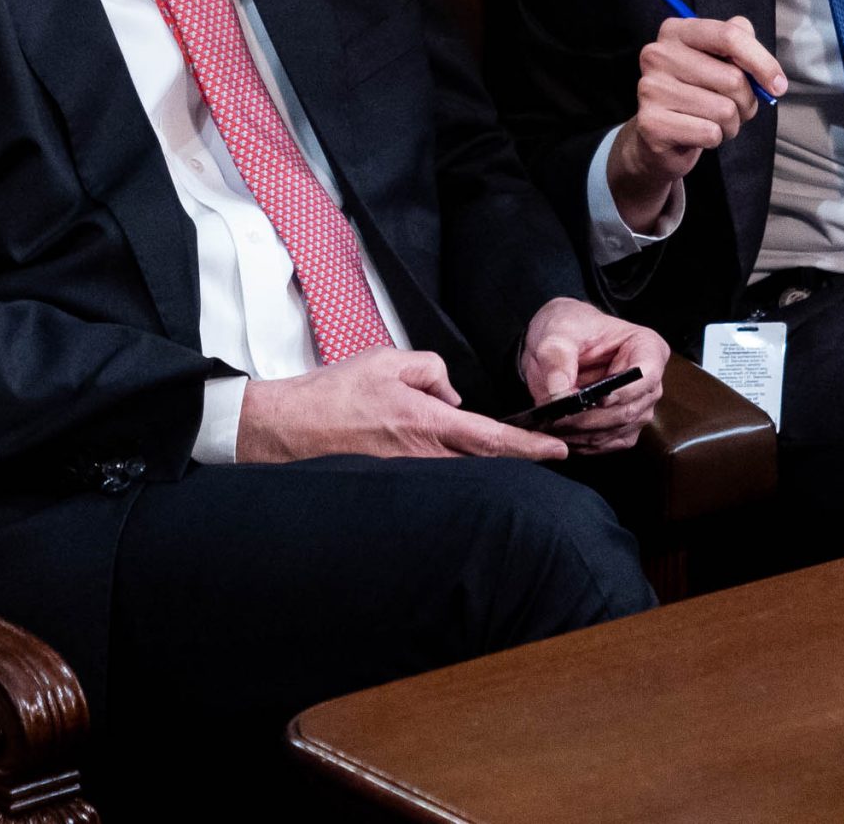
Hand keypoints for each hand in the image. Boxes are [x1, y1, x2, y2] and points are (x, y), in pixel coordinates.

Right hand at [236, 347, 567, 463]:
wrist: (287, 428)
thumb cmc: (332, 394)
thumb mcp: (386, 360)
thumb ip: (430, 371)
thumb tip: (451, 394)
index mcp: (426, 422)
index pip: (490, 439)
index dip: (528, 447)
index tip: (556, 451)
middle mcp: (422, 456)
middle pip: (483, 464)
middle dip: (513, 460)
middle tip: (540, 452)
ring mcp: (409, 475)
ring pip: (460, 471)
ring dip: (482, 463)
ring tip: (497, 452)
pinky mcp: (394, 483)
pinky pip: (434, 477)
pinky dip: (451, 467)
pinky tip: (450, 458)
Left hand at [518, 296, 667, 453]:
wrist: (559, 341)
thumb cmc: (569, 327)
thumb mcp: (558, 330)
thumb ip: (557, 357)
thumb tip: (559, 392)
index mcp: (647, 348)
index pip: (646, 376)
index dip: (623, 391)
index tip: (597, 398)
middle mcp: (649, 382)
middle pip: (629, 409)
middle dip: (591, 417)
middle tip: (558, 417)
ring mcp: (638, 407)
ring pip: (616, 431)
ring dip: (583, 432)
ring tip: (552, 424)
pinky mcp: (622, 428)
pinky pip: (606, 443)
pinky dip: (582, 442)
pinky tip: (562, 432)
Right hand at [604, 15, 785, 230]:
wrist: (659, 137)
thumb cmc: (697, 95)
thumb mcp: (719, 63)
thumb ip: (742, 49)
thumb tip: (768, 72)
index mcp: (675, 32)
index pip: (729, 36)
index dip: (762, 62)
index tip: (778, 85)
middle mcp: (657, 55)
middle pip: (732, 78)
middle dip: (746, 101)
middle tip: (732, 108)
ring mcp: (650, 88)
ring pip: (724, 110)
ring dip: (731, 123)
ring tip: (713, 122)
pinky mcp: (651, 123)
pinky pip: (709, 132)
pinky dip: (715, 138)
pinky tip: (698, 135)